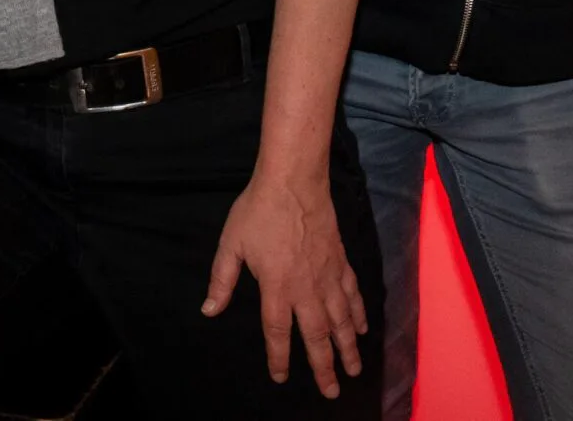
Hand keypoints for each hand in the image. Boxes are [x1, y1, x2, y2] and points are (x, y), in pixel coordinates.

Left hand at [203, 169, 366, 395]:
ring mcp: (328, 276)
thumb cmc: (259, 211)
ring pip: (341, 321)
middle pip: (317, 337)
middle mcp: (306, 289)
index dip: (278, 358)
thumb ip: (221, 280)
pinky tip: (363, 329)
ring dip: (348, 348)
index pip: (277, 333)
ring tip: (354, 371)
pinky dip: (359, 314)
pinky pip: (353, 295)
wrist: (294, 180)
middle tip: (332, 391)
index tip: (280, 377)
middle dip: (324, 367)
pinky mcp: (341, 261)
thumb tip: (209, 311)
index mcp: (276, 288)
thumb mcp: (231, 244)